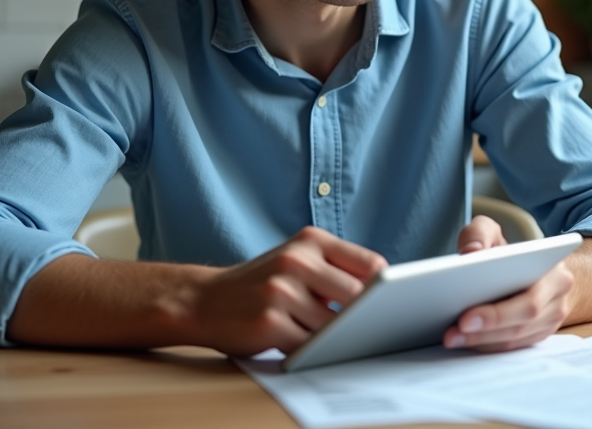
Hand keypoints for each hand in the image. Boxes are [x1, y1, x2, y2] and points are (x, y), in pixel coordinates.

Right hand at [195, 226, 386, 356]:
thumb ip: (334, 270)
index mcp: (310, 240)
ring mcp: (281, 292)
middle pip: (358, 296)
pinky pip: (309, 346)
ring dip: (334, 337)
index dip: (384, 288)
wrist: (203, 300)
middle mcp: (296, 261)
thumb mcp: (297, 260)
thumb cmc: (261, 284)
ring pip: (334, 326)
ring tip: (322, 334)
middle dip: (361, 316)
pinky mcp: (269, 323)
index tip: (388, 303)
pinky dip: (312, 351)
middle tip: (359, 327)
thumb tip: (384, 298)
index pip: (370, 263)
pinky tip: (302, 344)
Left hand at [446, 217, 572, 352]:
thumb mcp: (494, 232)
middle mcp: (558, 299)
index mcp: (555, 273)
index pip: (529, 298)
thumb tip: (470, 253)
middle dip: (484, 330)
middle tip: (452, 333)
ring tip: (451, 338)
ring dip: (481, 342)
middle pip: (522, 323)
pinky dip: (487, 346)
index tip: (465, 318)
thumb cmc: (512, 252)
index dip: (498, 313)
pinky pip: (513, 346)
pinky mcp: (539, 335)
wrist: (538, 269)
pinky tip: (464, 341)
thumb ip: (480, 233)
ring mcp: (551, 321)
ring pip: (516, 338)